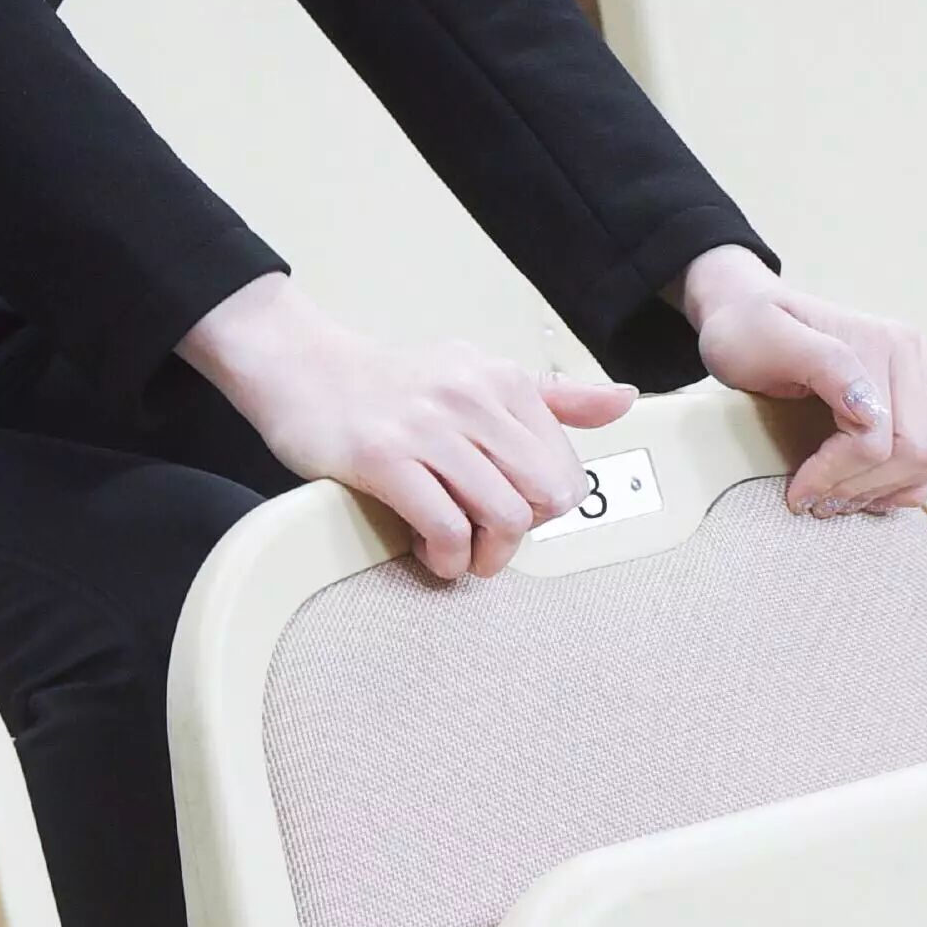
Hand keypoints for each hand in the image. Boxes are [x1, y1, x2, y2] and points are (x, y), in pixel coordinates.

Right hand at [182, 272, 635, 582]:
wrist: (302, 369)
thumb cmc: (393, 385)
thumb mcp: (476, 375)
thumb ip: (552, 396)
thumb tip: (624, 399)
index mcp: (501, 379)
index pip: (565, 466)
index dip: (546, 505)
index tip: (513, 509)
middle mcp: (470, 397)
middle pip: (544, 494)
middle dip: (524, 533)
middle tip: (490, 538)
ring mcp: (426, 426)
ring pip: (502, 514)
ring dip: (486, 553)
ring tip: (461, 552)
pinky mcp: (382, 457)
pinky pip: (445, 527)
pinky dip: (446, 557)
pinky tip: (430, 551)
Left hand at [681, 248, 926, 517]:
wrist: (747, 313)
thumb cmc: (747, 330)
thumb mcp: (766, 340)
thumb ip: (824, 365)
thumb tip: (872, 412)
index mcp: (880, 340)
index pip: (877, 436)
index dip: (836, 474)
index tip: (798, 493)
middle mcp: (913, 354)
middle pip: (916, 452)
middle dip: (863, 486)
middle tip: (818, 500)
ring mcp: (924, 374)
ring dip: (892, 490)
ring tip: (841, 498)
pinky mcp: (925, 395)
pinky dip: (910, 483)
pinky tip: (869, 489)